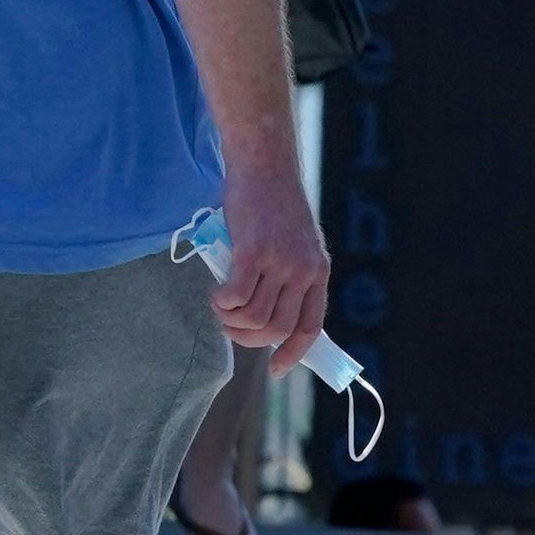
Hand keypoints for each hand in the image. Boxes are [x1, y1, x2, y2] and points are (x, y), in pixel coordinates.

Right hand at [213, 172, 330, 373]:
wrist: (264, 166)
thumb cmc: (270, 204)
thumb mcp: (291, 243)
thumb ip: (284, 274)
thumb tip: (260, 310)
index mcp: (317, 271)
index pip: (310, 325)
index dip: (293, 352)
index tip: (275, 368)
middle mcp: (303, 271)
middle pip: (277, 327)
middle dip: (249, 338)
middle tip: (230, 327)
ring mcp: (279, 262)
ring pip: (255, 317)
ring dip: (232, 321)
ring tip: (220, 308)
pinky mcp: (252, 252)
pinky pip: (236, 296)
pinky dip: (222, 303)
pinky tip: (216, 295)